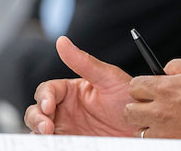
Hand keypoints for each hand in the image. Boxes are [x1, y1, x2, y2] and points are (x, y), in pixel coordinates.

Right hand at [23, 36, 138, 136]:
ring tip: (49, 138)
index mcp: (72, 91)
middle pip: (36, 111)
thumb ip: (84, 62)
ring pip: (39, 130)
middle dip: (36, 118)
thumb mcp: (108, 78)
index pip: (47, 91)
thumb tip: (62, 40)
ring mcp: (67, 128)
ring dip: (38, 133)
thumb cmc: (129, 99)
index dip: (43, 97)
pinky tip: (54, 144)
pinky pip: (53, 144)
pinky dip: (48, 144)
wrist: (144, 127)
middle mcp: (65, 110)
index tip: (48, 106)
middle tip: (47, 128)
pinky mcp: (71, 143)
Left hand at [123, 58, 180, 150]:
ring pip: (140, 132)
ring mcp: (166, 134)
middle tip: (154, 105)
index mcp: (165, 89)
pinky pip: (156, 144)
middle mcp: (160, 112)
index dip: (142, 85)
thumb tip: (167, 69)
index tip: (151, 87)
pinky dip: (162, 139)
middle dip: (139, 107)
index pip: (134, 86)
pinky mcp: (174, 147)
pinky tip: (176, 133)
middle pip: (130, 111)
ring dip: (149, 126)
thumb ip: (180, 65)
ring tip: (166, 122)